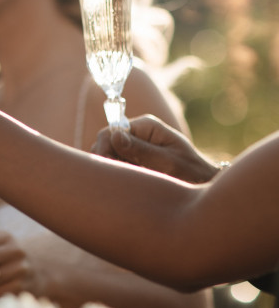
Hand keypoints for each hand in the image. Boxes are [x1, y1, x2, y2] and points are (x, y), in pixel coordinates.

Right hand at [91, 115, 219, 183]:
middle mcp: (138, 131)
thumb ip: (141, 150)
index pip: (110, 131)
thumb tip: (114, 136)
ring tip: (129, 180)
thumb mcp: (167, 163)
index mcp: (146, 125)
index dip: (104, 150)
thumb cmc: (191, 172)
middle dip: (107, 160)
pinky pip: (116, 162)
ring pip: (108, 153)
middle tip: (121, 178)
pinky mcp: (135, 155)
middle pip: (106, 142)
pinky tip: (130, 181)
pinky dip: (118, 171)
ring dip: (113, 167)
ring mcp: (135, 143)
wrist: (205, 182)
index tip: (109, 170)